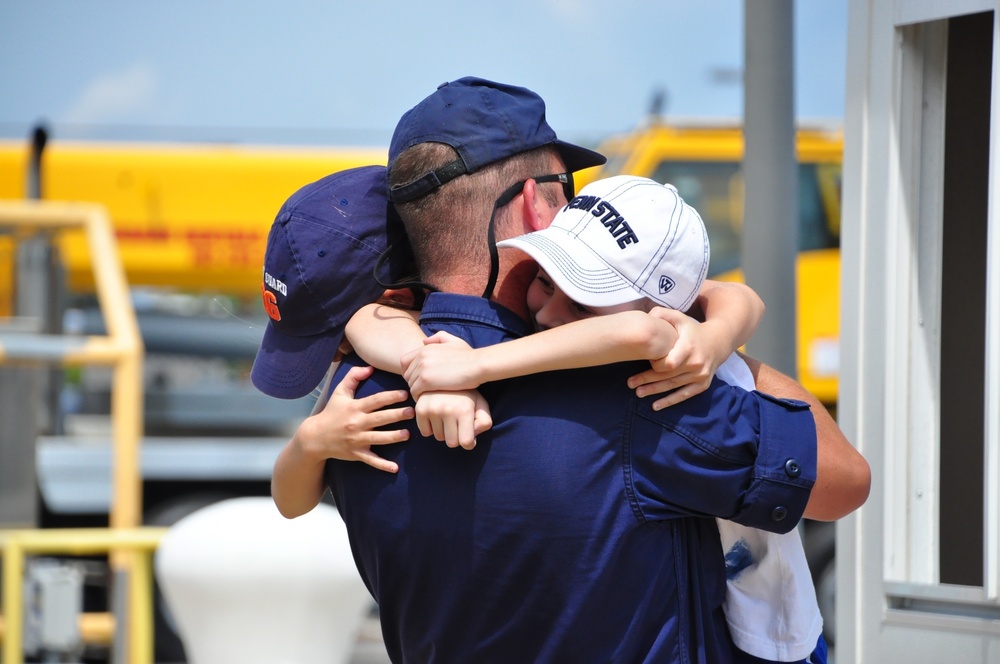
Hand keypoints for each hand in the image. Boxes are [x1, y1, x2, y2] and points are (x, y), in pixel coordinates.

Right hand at [297, 365, 412, 472]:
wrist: (315, 437)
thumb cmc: (331, 412)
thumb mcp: (339, 392)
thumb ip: (353, 377)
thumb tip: (370, 367)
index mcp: (355, 407)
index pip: (376, 400)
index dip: (391, 396)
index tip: (405, 394)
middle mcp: (357, 423)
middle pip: (380, 419)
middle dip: (397, 415)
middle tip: (413, 412)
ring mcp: (357, 440)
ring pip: (379, 438)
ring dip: (394, 437)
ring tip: (408, 434)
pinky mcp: (356, 453)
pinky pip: (371, 460)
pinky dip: (383, 465)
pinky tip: (395, 468)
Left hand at [400, 331, 480, 397]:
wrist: (477, 365)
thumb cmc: (469, 356)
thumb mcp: (454, 341)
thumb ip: (438, 337)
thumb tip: (424, 342)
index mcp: (425, 348)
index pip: (404, 361)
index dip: (410, 371)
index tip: (421, 379)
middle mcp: (420, 356)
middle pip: (407, 374)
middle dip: (414, 382)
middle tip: (426, 390)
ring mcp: (422, 368)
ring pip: (410, 384)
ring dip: (417, 391)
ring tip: (429, 395)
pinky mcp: (426, 381)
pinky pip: (415, 392)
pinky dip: (420, 397)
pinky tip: (430, 399)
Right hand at [414, 389, 492, 449]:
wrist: (445, 375)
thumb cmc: (466, 394)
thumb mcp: (481, 405)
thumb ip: (484, 422)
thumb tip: (473, 438)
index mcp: (464, 410)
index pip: (466, 443)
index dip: (469, 442)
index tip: (469, 435)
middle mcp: (448, 410)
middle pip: (451, 443)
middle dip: (456, 437)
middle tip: (457, 423)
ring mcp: (432, 409)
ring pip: (438, 437)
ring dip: (443, 431)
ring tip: (446, 416)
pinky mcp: (420, 409)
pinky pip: (425, 432)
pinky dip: (430, 428)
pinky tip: (436, 416)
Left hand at [627, 308, 726, 409]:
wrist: (718, 341)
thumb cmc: (692, 329)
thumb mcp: (679, 317)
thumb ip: (662, 314)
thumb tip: (646, 318)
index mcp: (689, 347)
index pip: (669, 362)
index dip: (655, 365)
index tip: (644, 362)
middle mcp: (696, 363)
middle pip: (668, 375)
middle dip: (647, 380)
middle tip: (630, 384)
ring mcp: (700, 375)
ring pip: (673, 386)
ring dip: (654, 391)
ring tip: (638, 393)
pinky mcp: (703, 384)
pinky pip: (684, 395)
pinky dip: (670, 401)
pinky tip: (655, 406)